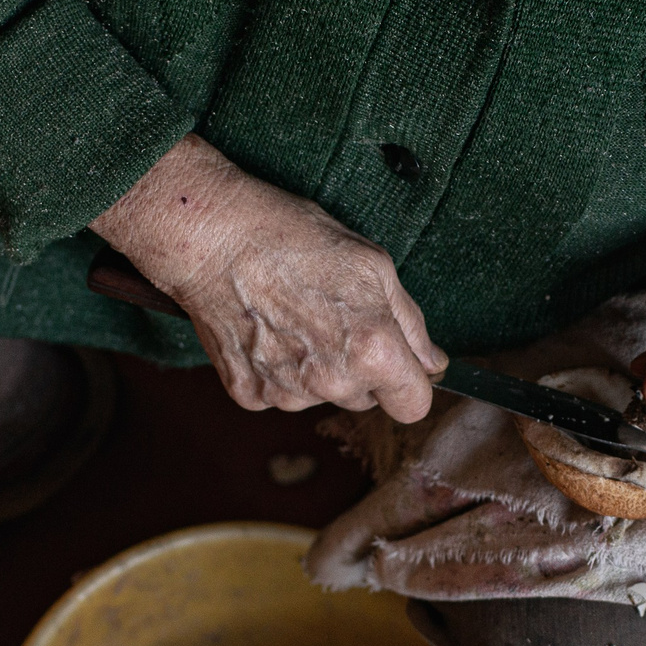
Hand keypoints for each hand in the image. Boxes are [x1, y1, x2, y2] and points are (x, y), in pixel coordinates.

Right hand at [92, 135, 445, 421]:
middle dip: (363, 369)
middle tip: (336, 318)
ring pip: (323, 397)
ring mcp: (287, 395)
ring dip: (320, 370)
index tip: (400, 360)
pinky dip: (280, 369)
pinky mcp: (249, 395)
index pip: (415, 405)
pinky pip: (281, 394)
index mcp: (373, 352)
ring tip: (296, 317)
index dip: (411, 380)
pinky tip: (267, 329)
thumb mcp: (374, 265)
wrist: (213, 239)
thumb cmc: (294, 239)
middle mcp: (332, 384)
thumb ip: (411, 324)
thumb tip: (432, 362)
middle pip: (367, 400)